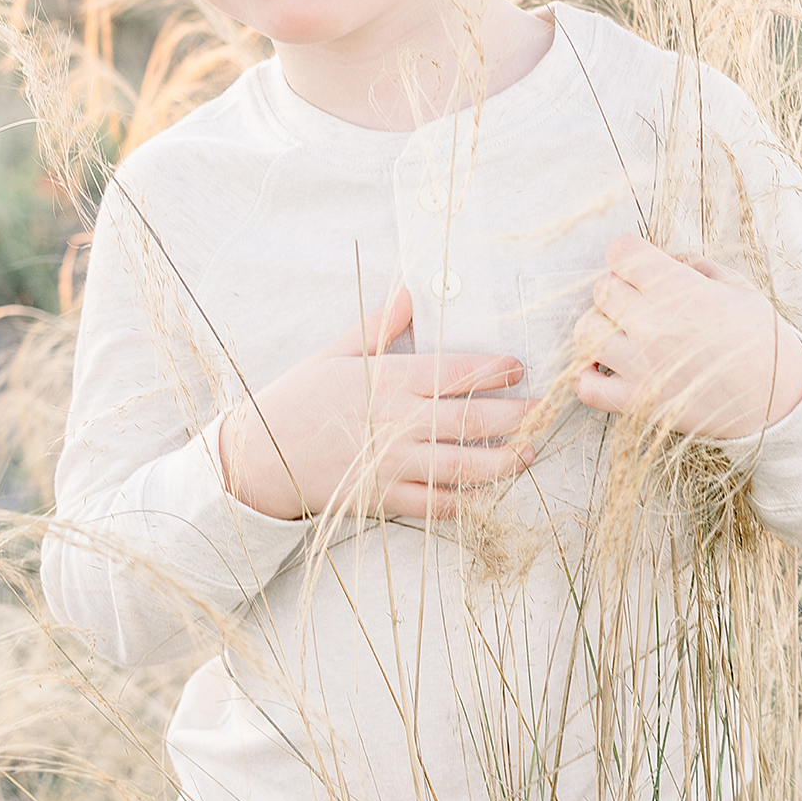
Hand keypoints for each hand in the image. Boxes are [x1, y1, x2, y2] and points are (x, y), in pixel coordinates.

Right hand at [219, 287, 533, 522]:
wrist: (258, 458)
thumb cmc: (297, 400)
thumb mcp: (335, 354)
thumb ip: (378, 326)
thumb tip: (411, 294)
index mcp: (389, 381)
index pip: (457, 372)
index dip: (496, 370)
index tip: (519, 367)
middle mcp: (397, 423)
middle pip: (473, 420)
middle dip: (516, 416)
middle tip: (543, 411)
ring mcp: (393, 465)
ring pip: (465, 467)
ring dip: (504, 460)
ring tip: (528, 452)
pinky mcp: (385, 500)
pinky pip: (437, 506)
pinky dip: (467, 500)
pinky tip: (487, 491)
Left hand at [572, 237, 801, 442]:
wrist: (779, 397)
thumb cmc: (761, 338)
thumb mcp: (736, 287)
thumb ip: (695, 266)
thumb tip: (666, 258)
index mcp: (678, 289)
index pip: (621, 253)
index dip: (628, 257)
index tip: (640, 268)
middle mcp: (652, 323)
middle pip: (602, 289)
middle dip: (617, 290)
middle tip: (638, 304)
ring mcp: (640, 365)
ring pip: (585, 332)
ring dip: (599, 328)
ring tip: (621, 335)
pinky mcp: (637, 402)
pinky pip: (586, 387)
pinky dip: (588, 377)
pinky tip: (606, 369)